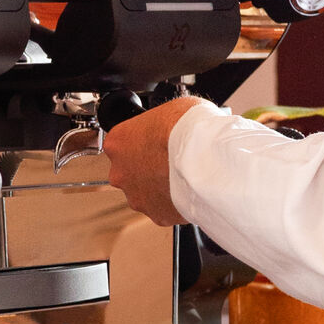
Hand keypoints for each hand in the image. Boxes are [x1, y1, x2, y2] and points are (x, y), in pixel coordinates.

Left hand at [105, 97, 196, 226]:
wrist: (206, 159)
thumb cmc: (188, 130)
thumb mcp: (171, 109)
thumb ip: (160, 123)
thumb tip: (170, 124)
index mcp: (117, 142)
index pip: (123, 143)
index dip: (142, 142)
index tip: (155, 142)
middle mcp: (120, 172)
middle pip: (130, 171)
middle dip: (148, 168)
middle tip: (170, 161)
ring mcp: (137, 196)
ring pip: (145, 193)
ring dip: (160, 187)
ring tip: (184, 177)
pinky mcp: (156, 215)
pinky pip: (164, 209)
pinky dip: (175, 203)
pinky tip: (189, 191)